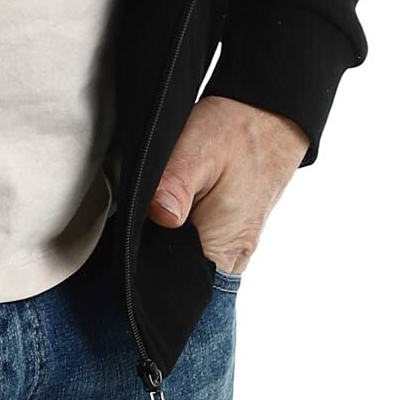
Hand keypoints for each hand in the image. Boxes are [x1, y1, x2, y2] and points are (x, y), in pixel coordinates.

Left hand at [147, 95, 309, 274]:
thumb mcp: (198, 149)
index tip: (129, 240)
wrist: (271, 117)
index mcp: (223, 246)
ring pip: (189, 261)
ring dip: (168, 242)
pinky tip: (172, 210)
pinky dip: (182, 234)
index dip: (146, 264)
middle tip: (141, 216)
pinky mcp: (230, 234)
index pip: (176, 281)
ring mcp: (233, 248)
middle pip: (180, 275)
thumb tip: (158, 216)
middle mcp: (231, 256)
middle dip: (154, 254)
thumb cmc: (237, 131)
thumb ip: (175, 185)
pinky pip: (200, 248)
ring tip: (159, 209)